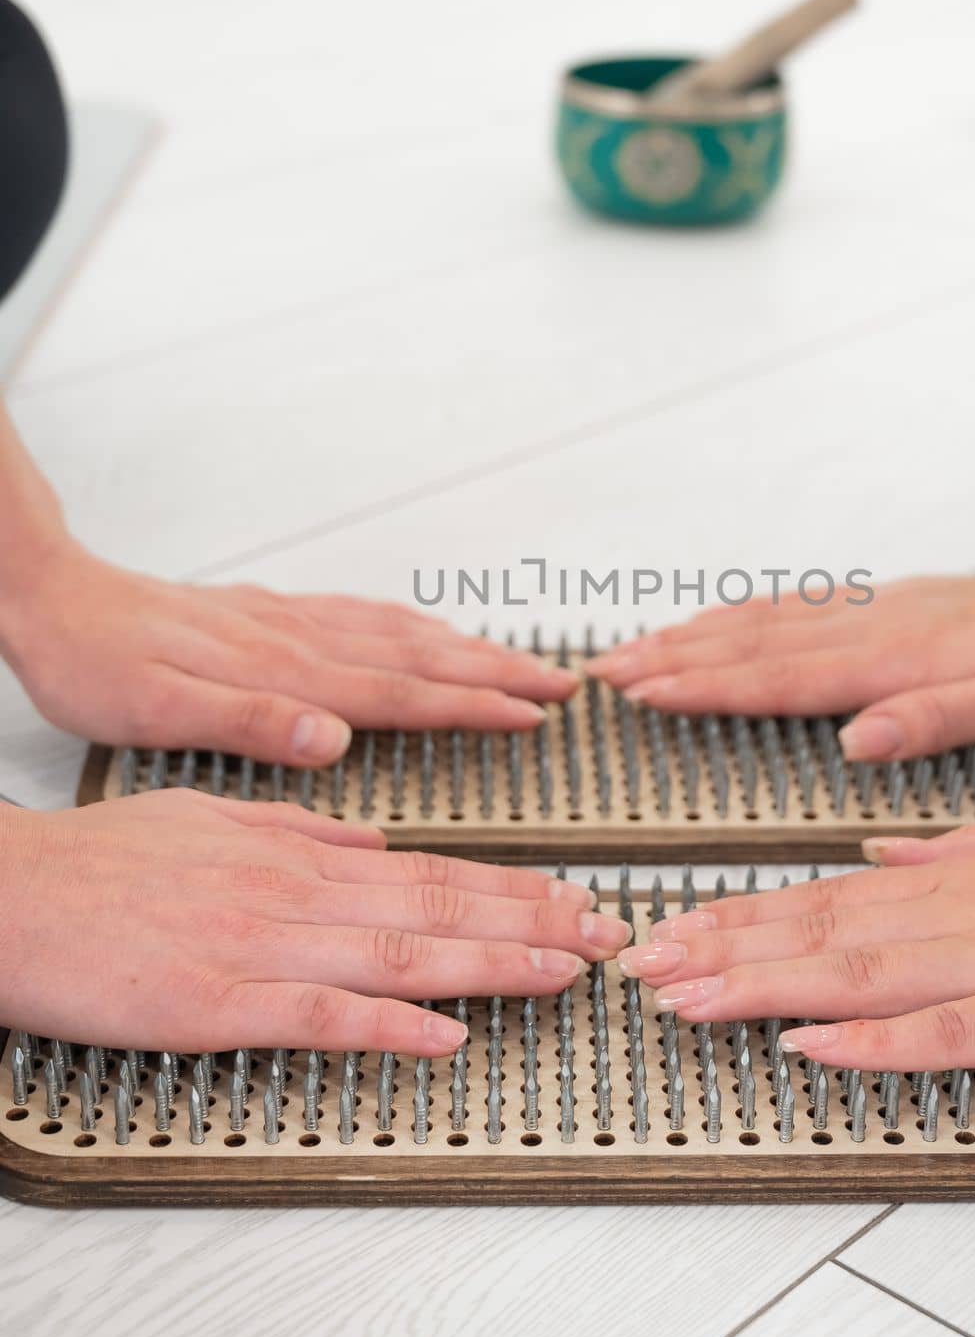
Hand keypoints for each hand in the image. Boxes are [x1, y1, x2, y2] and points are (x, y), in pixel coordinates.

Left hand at [0, 542, 575, 765]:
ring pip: (400, 631)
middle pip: (421, 655)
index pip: (403, 691)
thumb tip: (332, 739)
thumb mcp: (158, 711)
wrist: (53, 598)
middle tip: (559, 682)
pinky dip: (412, 625)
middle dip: (497, 670)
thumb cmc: (98, 663)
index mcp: (285, 674)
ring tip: (517, 658)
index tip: (535, 712)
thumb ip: (251, 723)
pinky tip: (423, 631)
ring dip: (466, 646)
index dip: (475, 704)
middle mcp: (299, 642)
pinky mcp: (271, 614)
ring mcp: (290, 622)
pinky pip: (364, 615)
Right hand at [0, 791, 626, 1052]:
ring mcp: (261, 944)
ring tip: (565, 971)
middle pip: (438, 904)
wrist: (16, 893)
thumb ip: (299, 827)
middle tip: (608, 932)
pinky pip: (319, 1014)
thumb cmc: (105, 861)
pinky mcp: (216, 1000)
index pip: (432, 868)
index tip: (575, 897)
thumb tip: (371, 839)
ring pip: (401, 951)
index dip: (514, 886)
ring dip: (492, 962)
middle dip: (534, 919)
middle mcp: (296, 890)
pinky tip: (446, 1035)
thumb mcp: (214, 817)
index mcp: (299, 849)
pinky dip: (389, 1024)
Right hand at [591, 563, 974, 761]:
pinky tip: (713, 622)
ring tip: (633, 646)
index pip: (781, 676)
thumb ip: (935, 720)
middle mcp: (871, 625)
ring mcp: (871, 609)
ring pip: (763, 620)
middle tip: (605, 671)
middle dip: (673, 657)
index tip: (643, 690)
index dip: (706, 685)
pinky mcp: (879, 604)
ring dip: (692, 634)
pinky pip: (791, 607)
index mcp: (896, 658)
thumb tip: (857, 741)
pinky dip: (738, 615)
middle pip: (753, 643)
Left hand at [616, 808, 974, 1067]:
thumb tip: (874, 862)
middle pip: (818, 931)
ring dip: (763, 985)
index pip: (820, 897)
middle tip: (640, 963)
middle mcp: (960, 912)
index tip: (670, 926)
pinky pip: (948, 1031)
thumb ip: (948, 854)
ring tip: (687, 997)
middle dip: (720, 947)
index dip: (737, 914)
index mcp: (953, 877)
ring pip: (860, 972)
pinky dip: (873, 1039)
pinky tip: (810, 1046)